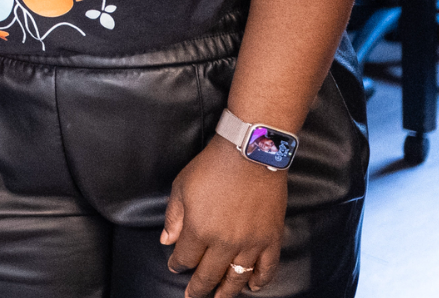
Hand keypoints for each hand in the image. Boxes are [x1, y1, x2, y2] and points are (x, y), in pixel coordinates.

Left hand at [162, 137, 287, 295]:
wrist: (250, 153)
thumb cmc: (212, 167)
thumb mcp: (181, 187)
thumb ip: (174, 217)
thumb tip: (167, 241)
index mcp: (199, 230)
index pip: (185, 257)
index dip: (178, 264)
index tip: (175, 267)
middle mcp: (224, 242)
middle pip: (209, 274)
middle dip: (199, 287)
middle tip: (192, 296)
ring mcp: (250, 242)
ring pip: (237, 277)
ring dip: (227, 291)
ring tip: (219, 297)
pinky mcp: (271, 238)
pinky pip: (267, 268)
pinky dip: (260, 280)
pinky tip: (253, 287)